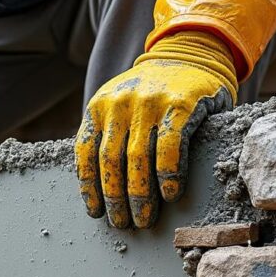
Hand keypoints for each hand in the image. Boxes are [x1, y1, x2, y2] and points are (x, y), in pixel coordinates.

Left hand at [76, 31, 237, 228]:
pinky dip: (168, 174)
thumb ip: (109, 134)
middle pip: (111, 160)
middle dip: (115, 197)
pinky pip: (170, 146)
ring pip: (137, 158)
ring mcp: (150, 102)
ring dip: (140, 194)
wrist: (190, 53)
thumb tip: (101, 186)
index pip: (85, 152)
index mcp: (98, 106)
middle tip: (122, 223)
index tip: (95, 211)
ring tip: (144, 218)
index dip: (89, 186)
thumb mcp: (119, 105)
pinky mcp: (180, 105)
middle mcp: (120, 103)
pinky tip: (169, 194)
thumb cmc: (152, 93)